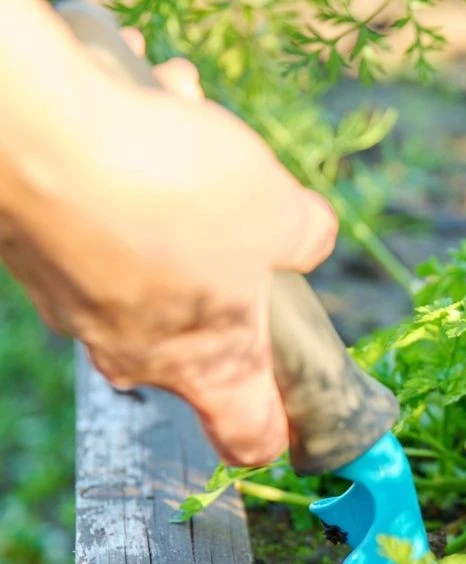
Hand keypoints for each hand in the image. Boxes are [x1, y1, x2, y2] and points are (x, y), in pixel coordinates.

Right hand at [0, 18, 336, 466]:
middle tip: (248, 216)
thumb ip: (307, 237)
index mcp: (208, 367)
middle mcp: (136, 353)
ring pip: (151, 261)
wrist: (43, 132)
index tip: (293, 417)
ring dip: (179, 202)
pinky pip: (101, 217)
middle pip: (201, 339)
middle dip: (232, 271)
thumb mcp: (281, 213)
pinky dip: (127, 169)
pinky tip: (147, 106)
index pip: (248, 437)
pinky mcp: (36, 253)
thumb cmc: (174, 192)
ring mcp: (77, 305)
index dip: (278, 430)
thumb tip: (309, 238)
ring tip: (191, 128)